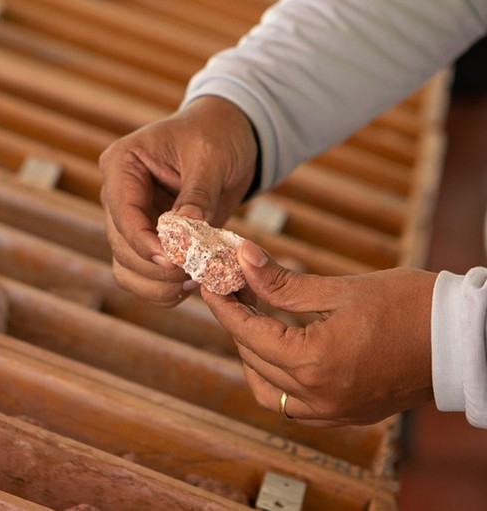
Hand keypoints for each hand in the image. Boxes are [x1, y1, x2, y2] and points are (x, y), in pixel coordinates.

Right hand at [98, 96, 258, 305]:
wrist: (228, 138)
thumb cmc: (215, 135)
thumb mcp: (210, 157)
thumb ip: (197, 194)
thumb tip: (185, 234)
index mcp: (121, 164)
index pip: (123, 214)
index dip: (145, 243)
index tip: (175, 260)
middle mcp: (118, 195)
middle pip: (121, 247)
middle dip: (157, 267)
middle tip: (195, 272)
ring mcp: (130, 220)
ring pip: (127, 269)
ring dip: (158, 284)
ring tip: (195, 280)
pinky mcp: (147, 240)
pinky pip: (143, 276)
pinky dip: (164, 288)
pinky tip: (192, 283)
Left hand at [203, 240, 435, 425]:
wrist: (465, 338)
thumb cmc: (409, 305)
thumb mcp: (338, 288)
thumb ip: (281, 281)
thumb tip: (241, 257)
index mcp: (313, 362)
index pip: (247, 331)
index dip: (222, 304)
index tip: (209, 282)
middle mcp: (318, 395)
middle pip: (253, 358)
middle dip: (237, 322)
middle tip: (234, 289)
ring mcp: (334, 410)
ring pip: (268, 391)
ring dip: (253, 357)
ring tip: (256, 319)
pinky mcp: (348, 414)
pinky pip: (296, 405)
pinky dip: (279, 380)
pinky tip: (282, 348)